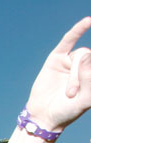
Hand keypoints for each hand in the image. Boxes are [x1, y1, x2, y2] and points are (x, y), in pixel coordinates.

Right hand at [24, 17, 91, 131]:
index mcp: (95, 75)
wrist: (44, 117)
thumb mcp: (84, 99)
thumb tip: (86, 54)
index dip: (95, 74)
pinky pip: (69, 40)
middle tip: (71, 94)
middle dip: (82, 77)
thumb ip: (90, 79)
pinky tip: (88, 22)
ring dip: (75, 73)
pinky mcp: (57, 58)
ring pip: (80, 55)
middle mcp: (86, 66)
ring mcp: (71, 61)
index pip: (101, 64)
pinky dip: (78, 30)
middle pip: (92, 59)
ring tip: (69, 92)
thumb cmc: (66, 111)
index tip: (86, 89)